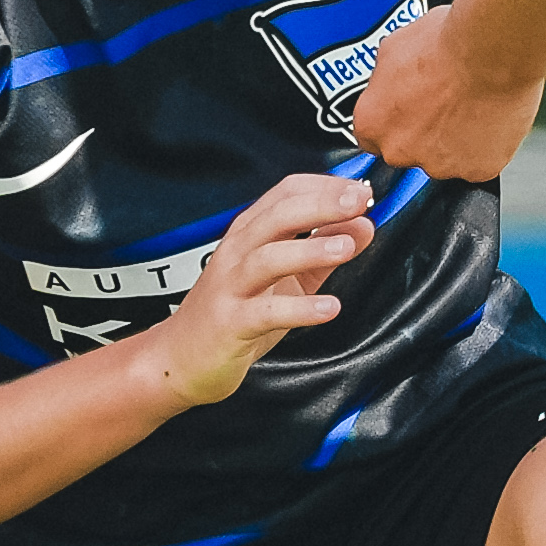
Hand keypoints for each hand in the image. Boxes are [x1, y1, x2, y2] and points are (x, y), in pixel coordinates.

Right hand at [139, 173, 377, 409]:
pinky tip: (329, 308)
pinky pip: (265, 312)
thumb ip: (323, 248)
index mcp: (250, 234)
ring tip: (346, 248)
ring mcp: (230, 286)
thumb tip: (364, 223)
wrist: (181, 358)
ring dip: (309, 250)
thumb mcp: (287, 276)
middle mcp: (237, 252)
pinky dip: (299, 308)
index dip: (325, 187)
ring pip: (268, 258)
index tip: (361, 190)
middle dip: (321, 204)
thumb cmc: (235, 312)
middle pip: (278, 216)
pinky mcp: (230, 323)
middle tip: (359, 202)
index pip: (286, 193)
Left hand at [348, 0, 544, 184]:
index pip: (372, 137)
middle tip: (444, 101)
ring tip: (470, 105)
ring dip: (454, 139)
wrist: (492, 52)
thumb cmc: (448, 44)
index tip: (408, 111)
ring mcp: (439, 164)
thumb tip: (392, 78)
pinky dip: (484, 145)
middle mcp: (401, 150)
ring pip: (445, 158)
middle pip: (408, 150)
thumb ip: (385, 77)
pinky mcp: (477, 170)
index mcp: (373, 123)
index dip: (394, 121)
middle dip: (424, 131)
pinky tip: (488, 116)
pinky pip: (478, 162)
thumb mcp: (393, 48)